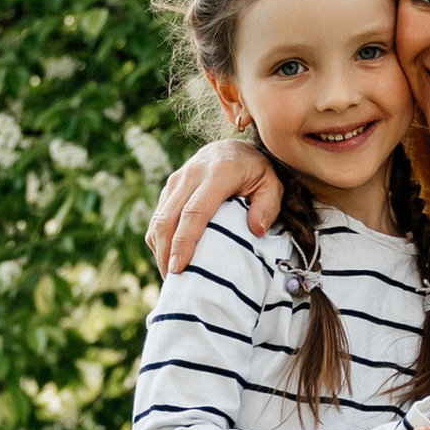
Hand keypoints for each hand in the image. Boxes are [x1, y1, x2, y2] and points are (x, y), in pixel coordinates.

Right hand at [146, 137, 279, 276]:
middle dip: (167, 252)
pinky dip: (160, 240)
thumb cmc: (257, 172)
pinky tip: (170, 258)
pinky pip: (158, 217)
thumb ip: (267, 206)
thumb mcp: (272, 184)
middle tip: (172, 282)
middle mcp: (192, 173)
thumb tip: (255, 230)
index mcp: (219, 172)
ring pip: (159, 219)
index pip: (194, 211)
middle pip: (169, 218)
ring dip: (161, 249)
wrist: (235, 148)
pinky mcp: (169, 187)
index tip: (179, 267)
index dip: (184, 241)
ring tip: (171, 276)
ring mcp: (177, 179)